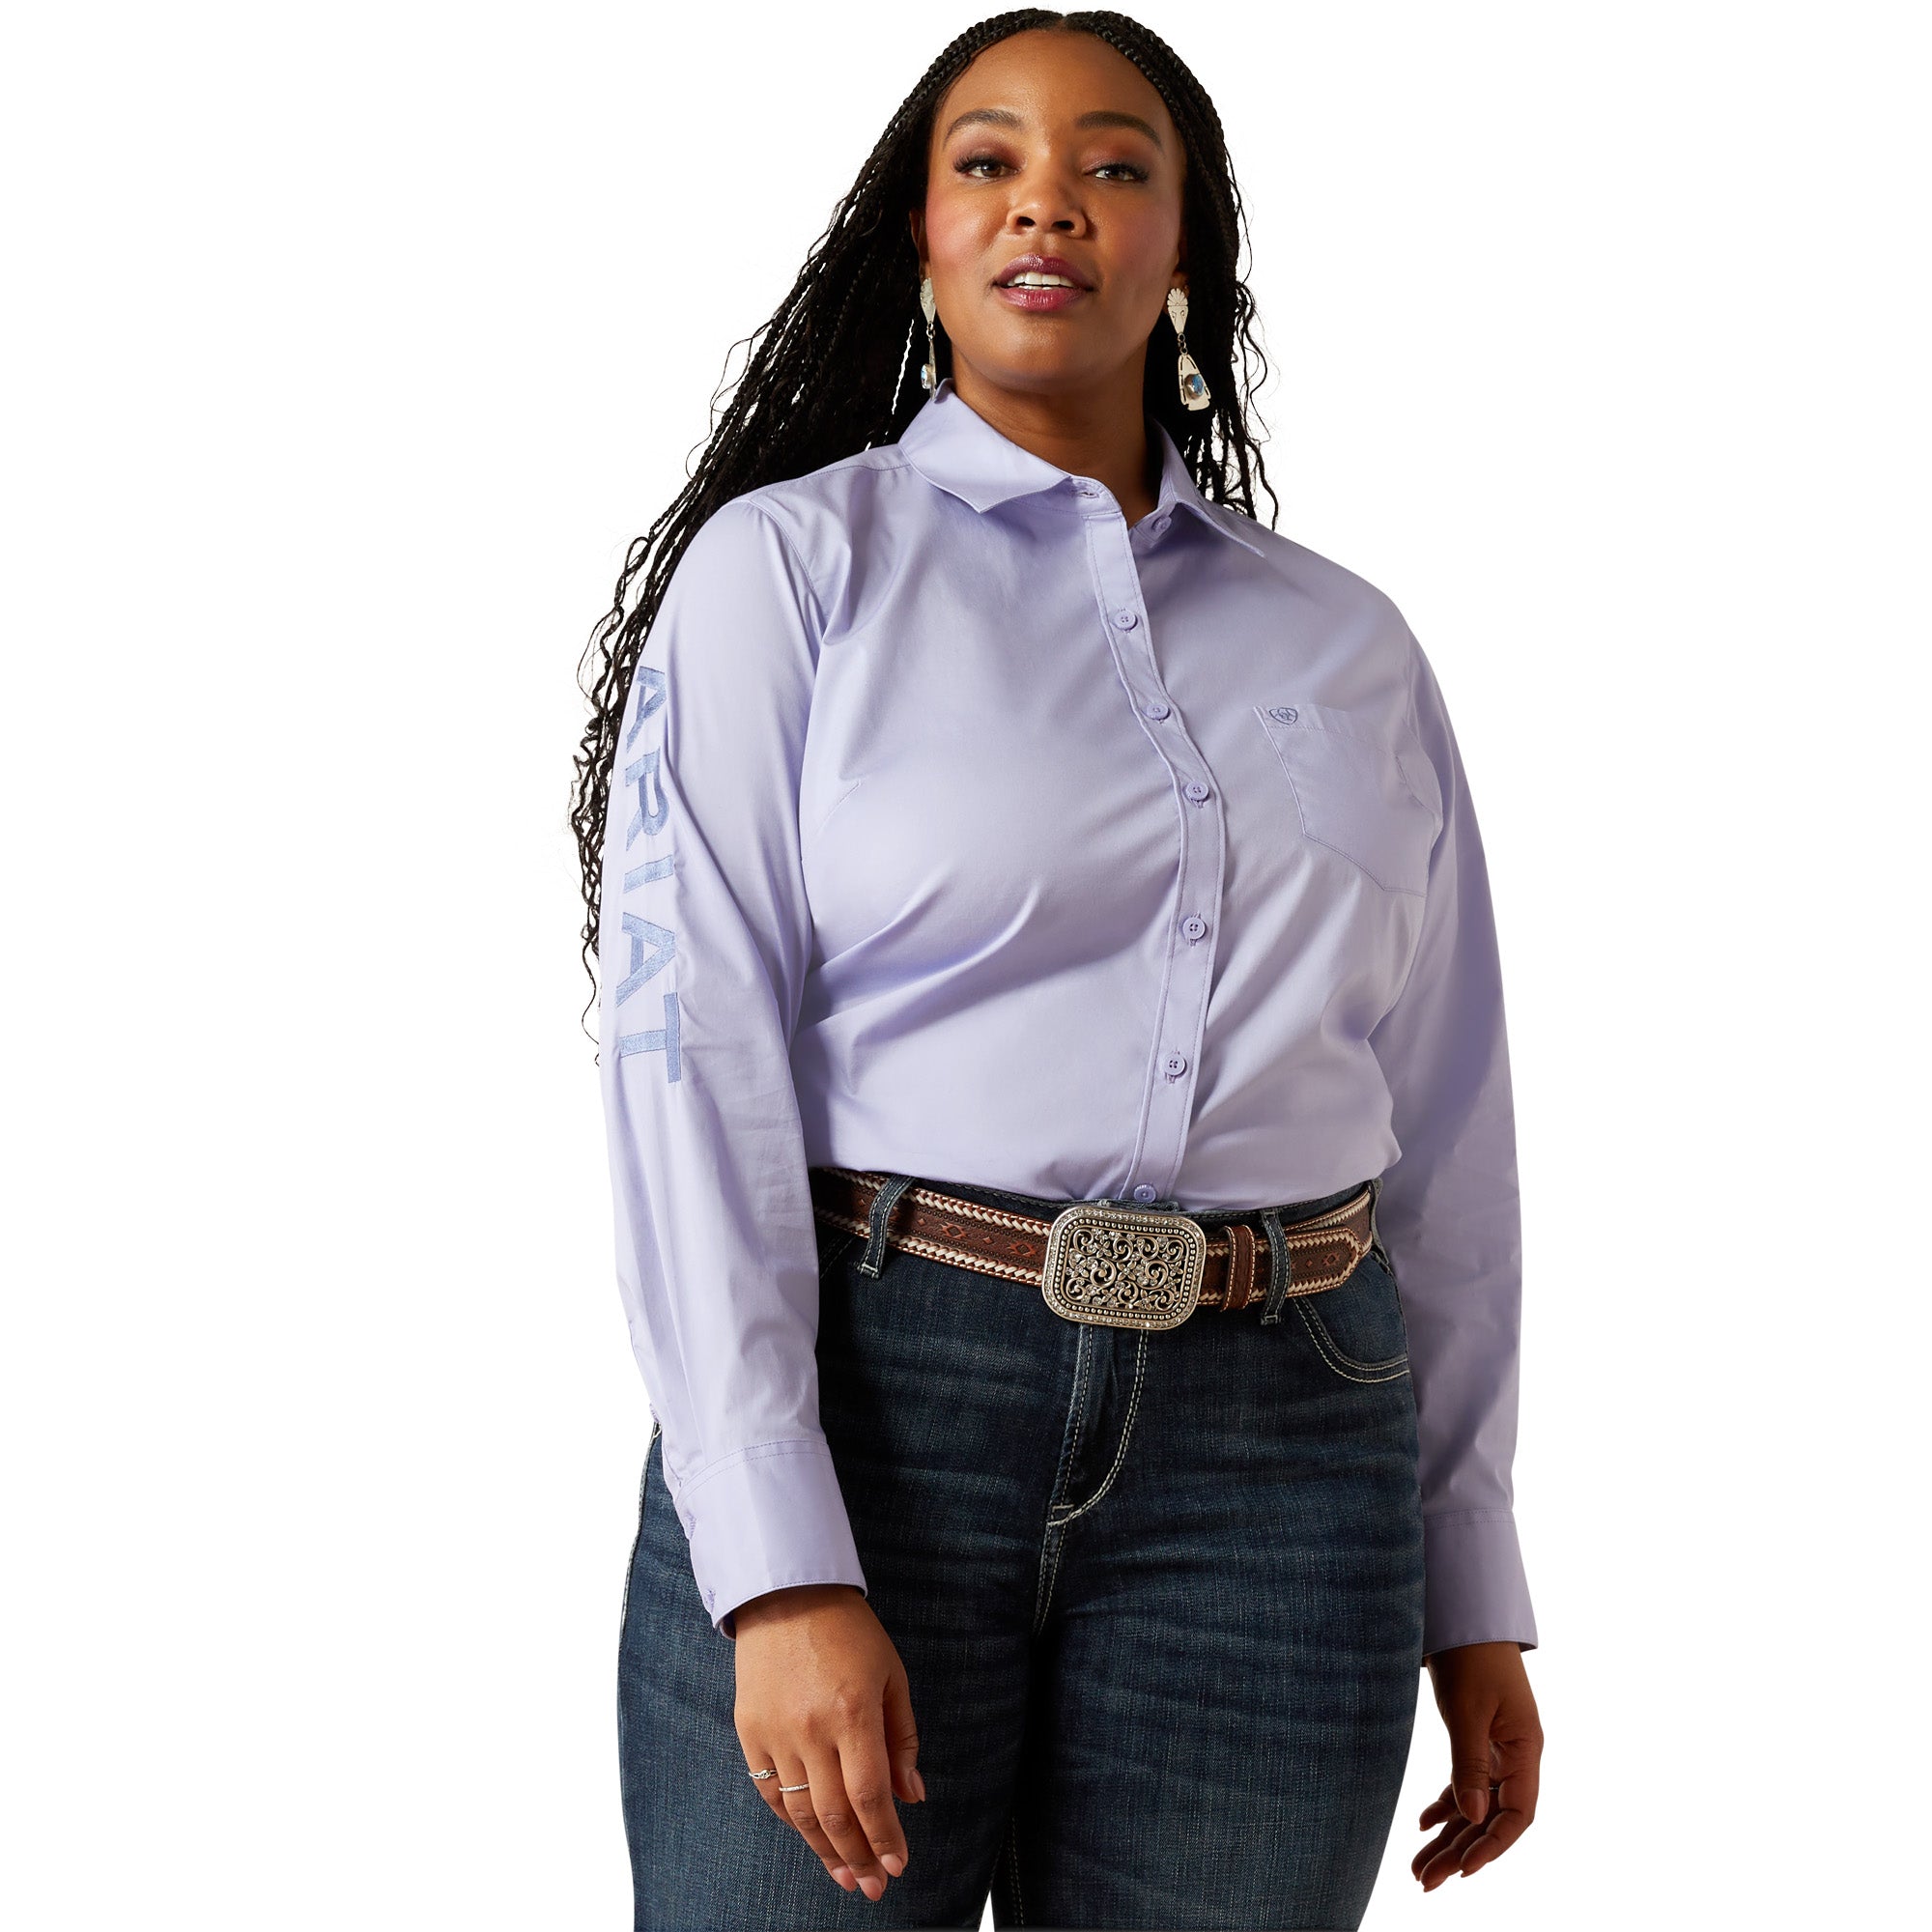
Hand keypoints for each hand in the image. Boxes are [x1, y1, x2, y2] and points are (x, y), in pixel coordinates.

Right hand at [732, 1583, 924, 1901]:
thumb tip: (911, 1796)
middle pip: (834, 1814)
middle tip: (874, 1885)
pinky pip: (771, 1791)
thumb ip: (902, 1738)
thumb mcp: (891, 1674)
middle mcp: (811, 1728)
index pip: (870, 1795)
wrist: (786, 1593)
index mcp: (852, 1711)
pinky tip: (811, 1836)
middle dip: (858, 1857)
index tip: (898, 1864)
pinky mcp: (749, 1730)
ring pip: (799, 1812)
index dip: (884, 1837)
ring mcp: (775, 1732)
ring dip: (825, 1850)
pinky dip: (792, 1820)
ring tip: (846, 1875)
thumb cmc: (848, 1630)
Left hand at [1412, 1640, 1540, 1892]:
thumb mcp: (1467, 1711)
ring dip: (1450, 1836)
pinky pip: (1466, 1782)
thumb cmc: (1471, 1657)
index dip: (1493, 1846)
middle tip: (1426, 1881)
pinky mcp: (1477, 1738)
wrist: (1463, 1614)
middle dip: (1460, 1852)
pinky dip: (1446, 1804)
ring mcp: (1498, 1748)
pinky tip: (1423, 1824)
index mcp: (1525, 1750)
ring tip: (1419, 1867)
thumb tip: (1471, 1819)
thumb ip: (1470, 1764)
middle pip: (1492, 1817)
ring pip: (1476, 1804)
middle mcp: (1516, 1755)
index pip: (1517, 1814)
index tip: (1463, 1871)